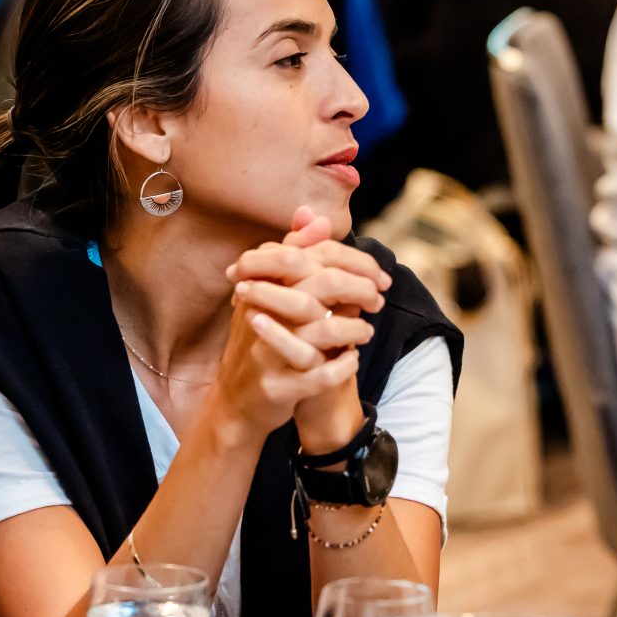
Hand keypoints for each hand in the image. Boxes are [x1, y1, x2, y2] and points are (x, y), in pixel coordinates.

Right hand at [227, 207, 388, 447]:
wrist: (237, 400)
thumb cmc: (264, 339)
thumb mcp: (272, 294)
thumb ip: (294, 254)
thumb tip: (315, 216)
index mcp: (263, 286)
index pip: (311, 255)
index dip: (354, 261)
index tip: (378, 275)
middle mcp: (262, 313)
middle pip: (323, 285)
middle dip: (361, 290)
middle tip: (378, 300)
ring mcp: (267, 352)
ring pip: (325, 330)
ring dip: (355, 330)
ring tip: (366, 332)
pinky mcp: (276, 387)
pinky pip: (319, 374)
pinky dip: (343, 366)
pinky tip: (352, 360)